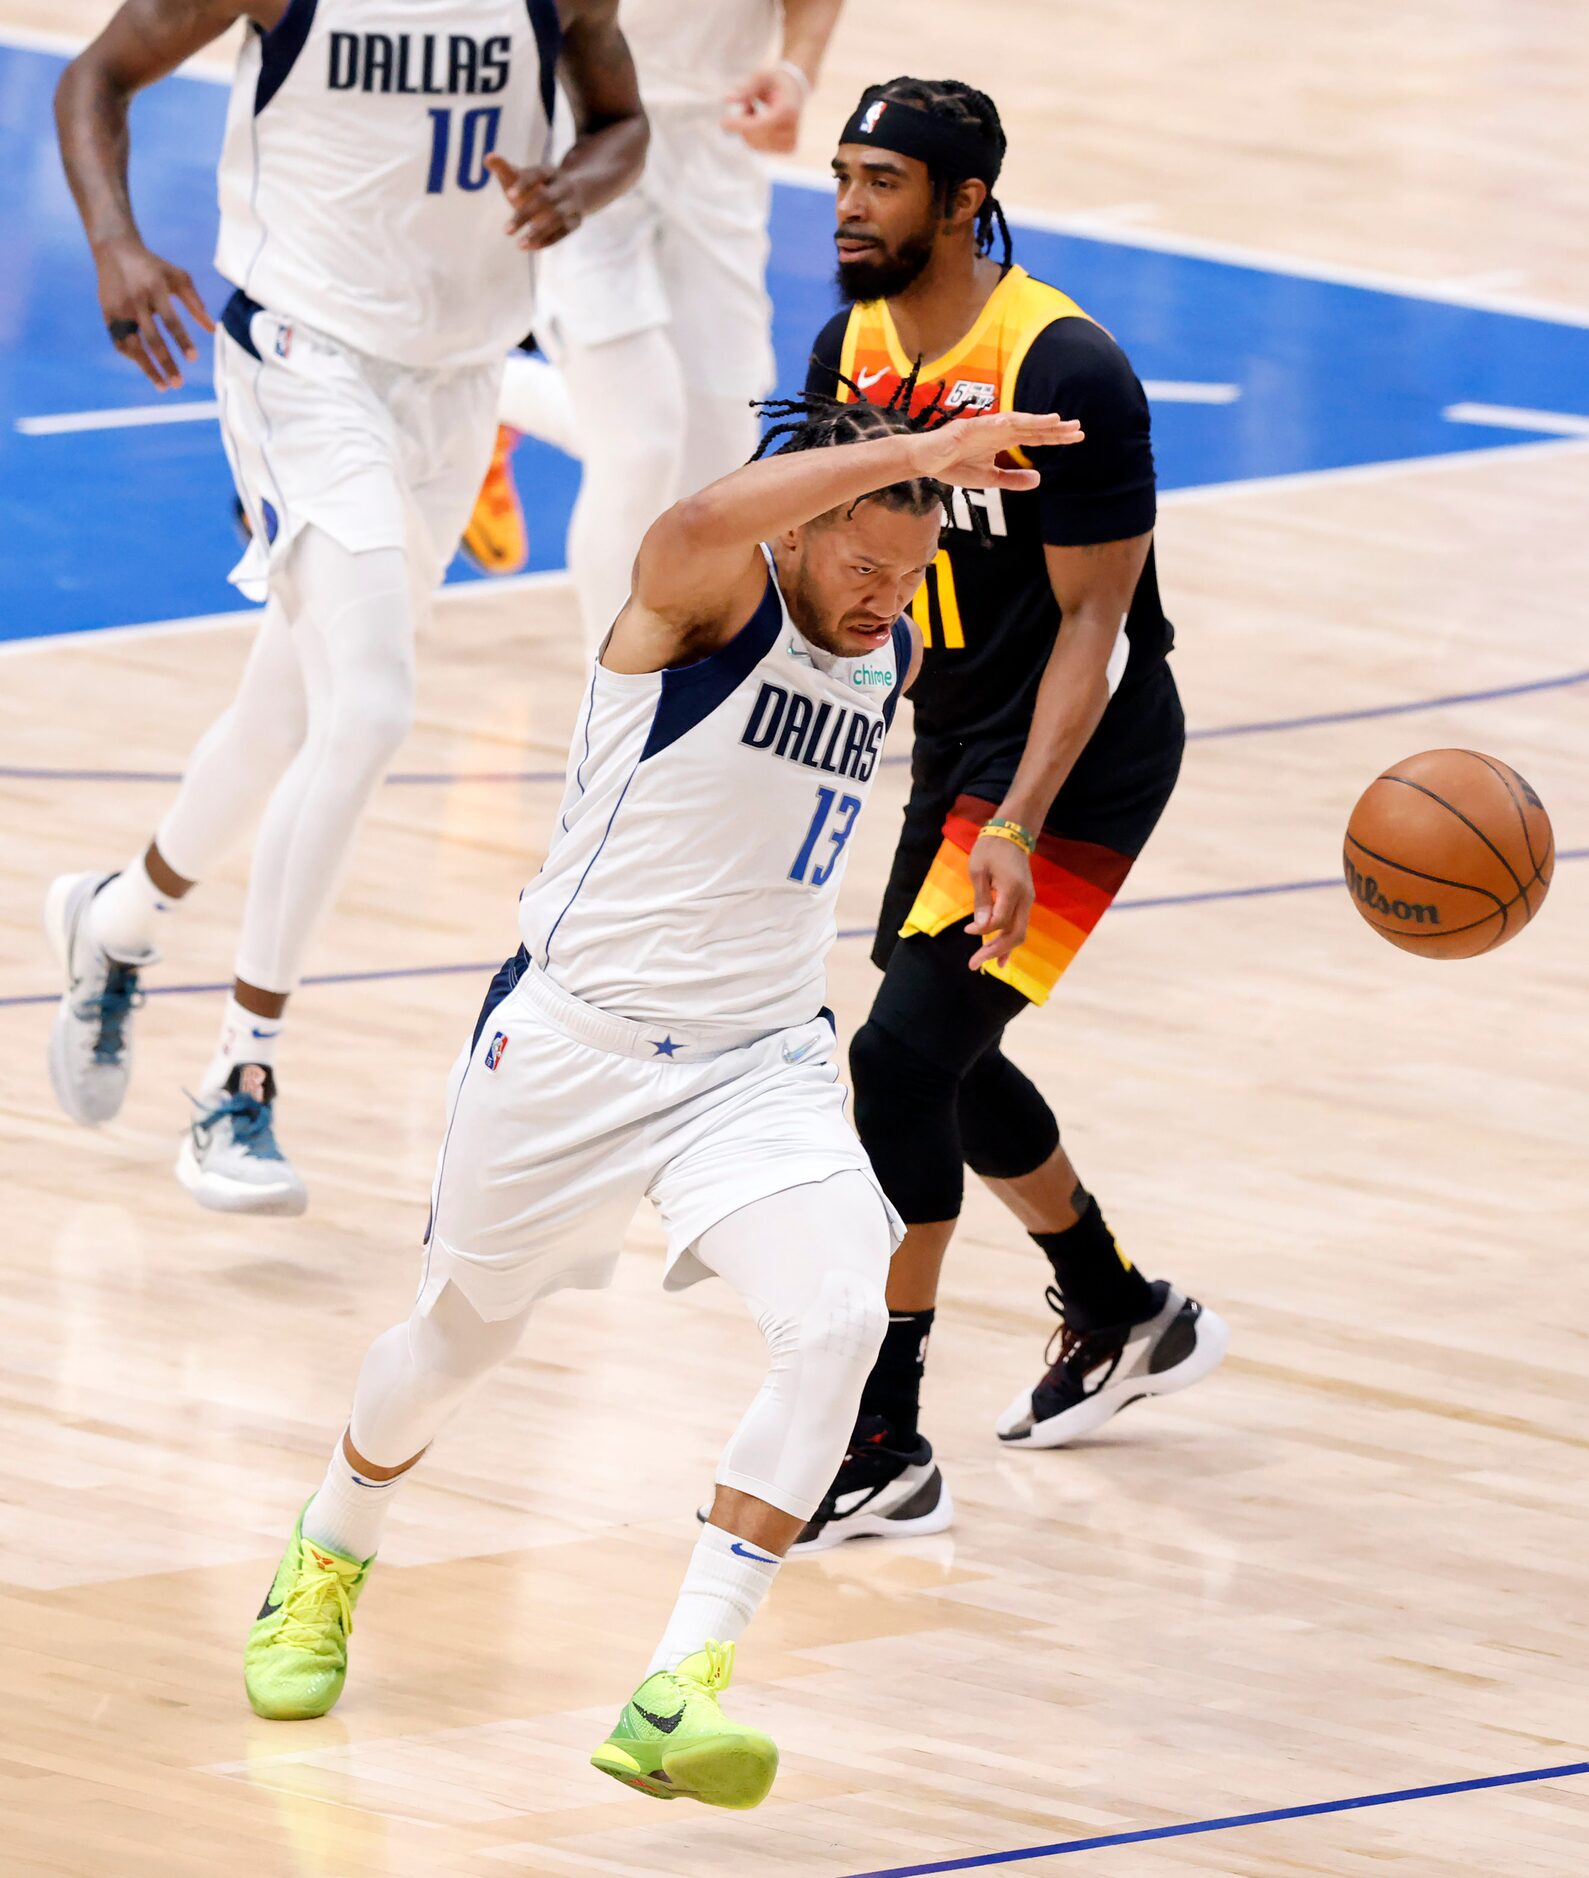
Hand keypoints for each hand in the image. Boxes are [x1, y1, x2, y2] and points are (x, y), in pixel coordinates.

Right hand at [94, 235, 212, 390]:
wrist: (115, 249)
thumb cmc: (154, 266)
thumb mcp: (178, 277)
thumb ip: (195, 303)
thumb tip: (213, 330)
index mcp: (155, 289)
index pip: (170, 320)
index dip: (182, 340)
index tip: (193, 359)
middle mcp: (135, 300)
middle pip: (152, 338)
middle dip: (166, 363)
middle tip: (179, 384)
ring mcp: (119, 308)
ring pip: (133, 345)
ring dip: (148, 368)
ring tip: (163, 386)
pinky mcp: (107, 313)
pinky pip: (120, 342)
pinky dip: (133, 357)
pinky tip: (146, 368)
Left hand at [486, 154, 584, 249]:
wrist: (576, 193)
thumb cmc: (539, 185)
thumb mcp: (524, 175)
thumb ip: (505, 168)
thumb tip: (488, 157)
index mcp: (550, 171)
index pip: (537, 174)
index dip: (524, 184)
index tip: (509, 196)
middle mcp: (564, 186)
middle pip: (546, 198)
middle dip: (525, 214)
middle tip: (505, 231)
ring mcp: (572, 204)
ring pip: (557, 217)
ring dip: (538, 231)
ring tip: (519, 245)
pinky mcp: (575, 222)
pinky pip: (563, 232)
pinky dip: (547, 240)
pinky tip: (530, 247)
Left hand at [721, 64, 804, 153]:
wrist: (796, 90)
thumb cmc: (776, 81)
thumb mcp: (761, 77)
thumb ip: (745, 89)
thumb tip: (726, 99)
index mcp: (787, 110)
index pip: (760, 124)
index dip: (740, 125)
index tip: (722, 123)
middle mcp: (792, 128)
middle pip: (756, 136)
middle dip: (744, 123)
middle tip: (748, 105)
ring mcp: (791, 141)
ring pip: (756, 145)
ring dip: (748, 129)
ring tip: (756, 112)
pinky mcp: (789, 149)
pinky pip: (761, 148)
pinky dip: (754, 136)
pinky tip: (761, 123)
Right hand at [916, 409, 1082, 490]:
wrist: (925, 461)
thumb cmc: (954, 466)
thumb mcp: (989, 479)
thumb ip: (1013, 479)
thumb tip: (1039, 479)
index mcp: (1003, 440)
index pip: (1035, 437)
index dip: (1055, 436)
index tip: (1077, 436)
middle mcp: (997, 430)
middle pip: (1031, 427)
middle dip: (1053, 428)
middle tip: (1078, 427)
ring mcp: (983, 428)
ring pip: (1015, 422)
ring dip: (1035, 421)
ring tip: (1056, 420)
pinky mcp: (967, 429)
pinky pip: (987, 425)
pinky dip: (1004, 423)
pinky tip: (1022, 422)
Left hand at [966, 833, 1034, 969]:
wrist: (1012, 833)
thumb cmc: (990, 849)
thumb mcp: (978, 871)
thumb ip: (981, 900)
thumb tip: (980, 926)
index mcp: (1012, 890)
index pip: (999, 921)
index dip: (982, 931)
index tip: (966, 930)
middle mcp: (1025, 899)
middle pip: (1015, 934)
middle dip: (995, 951)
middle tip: (974, 964)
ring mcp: (1027, 901)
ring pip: (1020, 933)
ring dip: (1003, 950)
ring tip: (988, 966)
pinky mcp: (1025, 901)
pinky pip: (1020, 926)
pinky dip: (1010, 942)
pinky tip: (1002, 957)